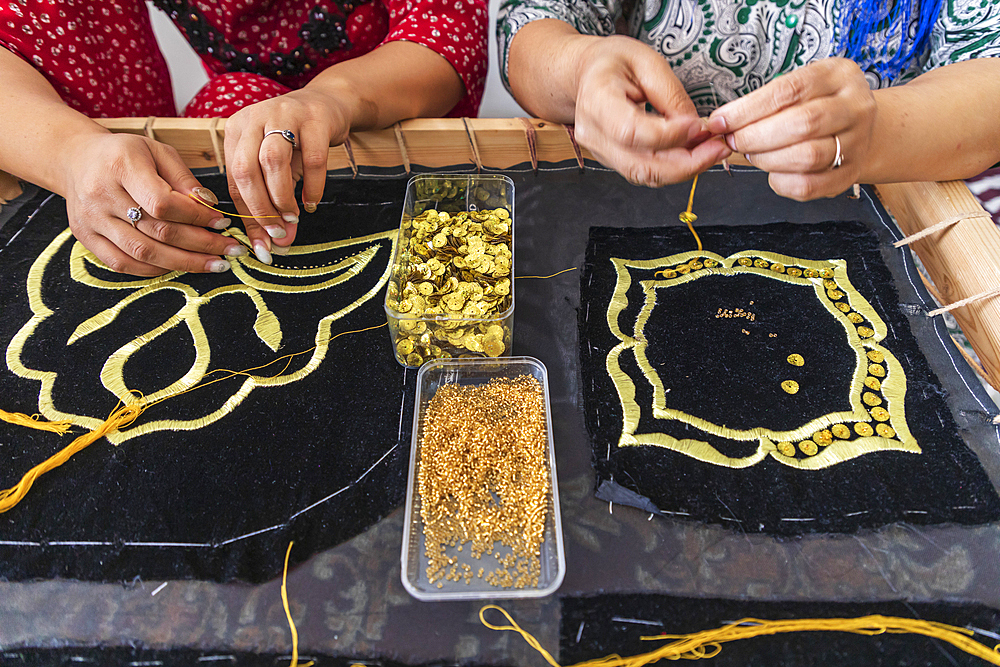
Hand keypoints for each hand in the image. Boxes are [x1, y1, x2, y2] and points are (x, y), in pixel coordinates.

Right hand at [62, 133, 242, 275]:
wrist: (76, 159)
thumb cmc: (126, 154)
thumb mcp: (158, 152)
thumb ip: (185, 179)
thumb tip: (211, 207)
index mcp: (121, 166)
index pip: (164, 203)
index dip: (197, 218)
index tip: (223, 224)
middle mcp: (101, 194)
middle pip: (157, 231)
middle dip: (200, 245)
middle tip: (229, 251)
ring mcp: (91, 219)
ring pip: (142, 253)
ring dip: (184, 263)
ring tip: (213, 264)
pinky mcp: (85, 237)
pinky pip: (122, 264)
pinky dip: (154, 270)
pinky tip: (179, 267)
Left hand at [224, 88, 352, 263]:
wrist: (328, 104)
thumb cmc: (296, 139)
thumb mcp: (277, 167)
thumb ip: (273, 204)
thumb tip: (279, 245)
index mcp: (236, 131)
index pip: (234, 179)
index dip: (246, 215)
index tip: (262, 243)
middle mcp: (254, 119)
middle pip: (246, 169)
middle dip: (260, 208)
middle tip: (276, 233)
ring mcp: (284, 115)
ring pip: (272, 161)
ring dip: (281, 197)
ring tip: (293, 218)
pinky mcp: (314, 119)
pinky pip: (312, 159)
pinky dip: (312, 186)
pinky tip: (312, 202)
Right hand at [572, 36, 730, 186]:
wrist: (587, 74)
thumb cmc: (613, 62)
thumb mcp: (648, 62)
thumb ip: (671, 96)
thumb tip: (695, 129)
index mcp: (597, 100)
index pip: (632, 131)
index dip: (669, 135)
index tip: (699, 126)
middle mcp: (593, 133)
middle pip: (640, 165)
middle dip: (685, 164)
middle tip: (718, 149)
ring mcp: (600, 151)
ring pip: (645, 175)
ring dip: (683, 169)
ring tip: (711, 150)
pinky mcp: (613, 160)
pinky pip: (645, 171)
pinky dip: (673, 167)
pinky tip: (694, 153)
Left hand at [708, 58, 876, 200]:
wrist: (855, 128)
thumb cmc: (816, 104)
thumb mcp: (799, 87)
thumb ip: (765, 101)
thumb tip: (722, 121)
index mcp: (838, 75)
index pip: (789, 90)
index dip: (748, 109)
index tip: (721, 121)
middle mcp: (855, 107)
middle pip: (802, 124)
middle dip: (756, 136)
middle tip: (735, 141)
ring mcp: (857, 142)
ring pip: (807, 157)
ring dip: (767, 159)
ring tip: (754, 153)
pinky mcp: (850, 173)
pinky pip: (810, 186)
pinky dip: (781, 182)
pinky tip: (773, 172)